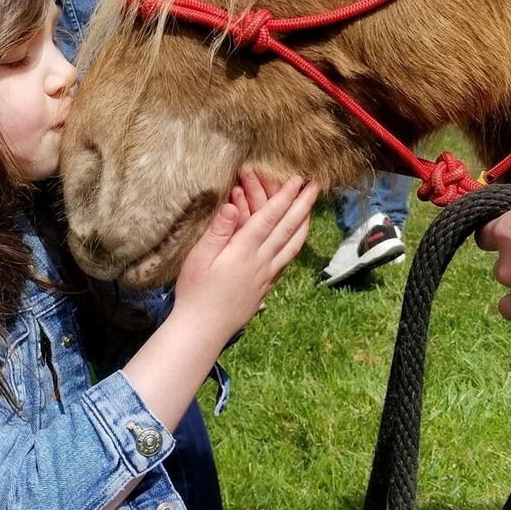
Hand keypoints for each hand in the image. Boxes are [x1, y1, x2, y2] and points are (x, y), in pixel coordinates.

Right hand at [175, 174, 319, 343]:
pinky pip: (287, 260)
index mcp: (244, 251)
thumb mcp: (199, 258)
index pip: (269, 217)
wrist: (204, 329)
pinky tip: (297, 240)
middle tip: (315, 185)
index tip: (297, 180)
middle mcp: (261, 262)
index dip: (284, 197)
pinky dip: (296, 245)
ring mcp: (266, 275)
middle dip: (303, 204)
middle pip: (287, 228)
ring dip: (304, 223)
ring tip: (312, 208)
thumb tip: (233, 206)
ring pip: (292, 245)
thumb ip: (218, 231)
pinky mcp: (266, 287)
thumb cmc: (195, 292)